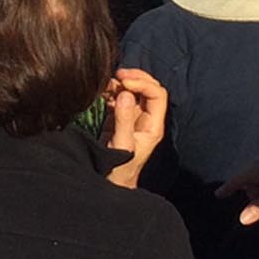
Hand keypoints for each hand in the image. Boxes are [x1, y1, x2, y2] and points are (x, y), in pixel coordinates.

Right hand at [102, 68, 168, 188]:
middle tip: (117, 75)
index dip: (142, 83)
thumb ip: (124, 120)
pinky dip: (111, 91)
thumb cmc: (118, 170)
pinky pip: (119, 98)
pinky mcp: (118, 119)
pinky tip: (101, 91)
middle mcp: (145, 119)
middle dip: (135, 77)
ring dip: (121, 83)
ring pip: (133, 91)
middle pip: (148, 88)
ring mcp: (132, 118)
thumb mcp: (121, 146)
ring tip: (106, 84)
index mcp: (152, 125)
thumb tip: (125, 94)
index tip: (123, 82)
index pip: (156, 94)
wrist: (109, 184)